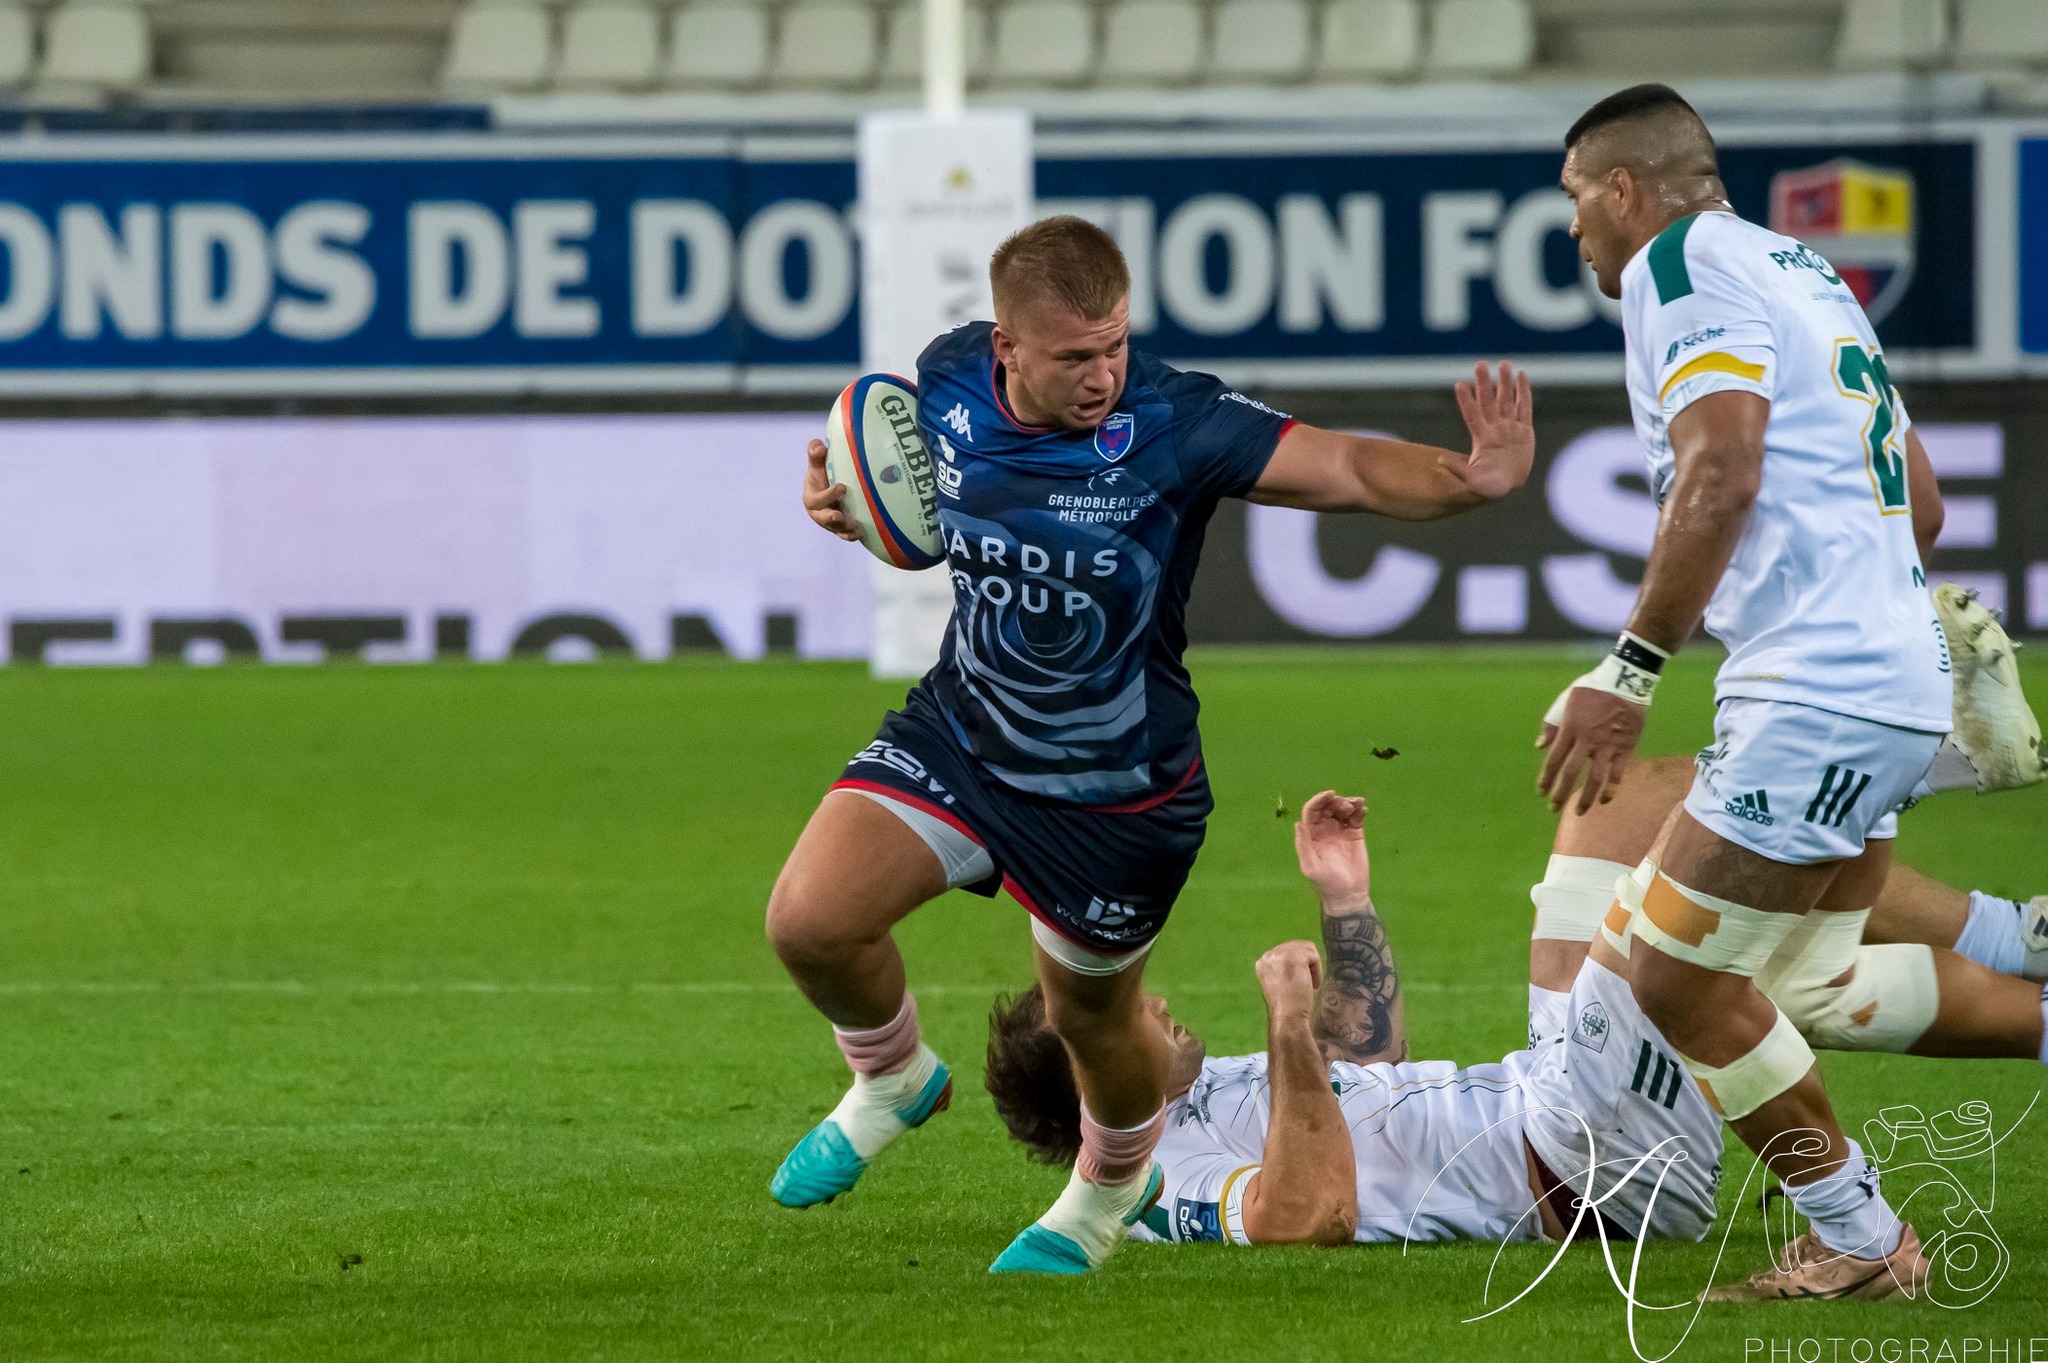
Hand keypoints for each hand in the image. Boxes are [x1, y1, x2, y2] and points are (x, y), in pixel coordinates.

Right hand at [803, 439, 861, 541]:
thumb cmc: (823, 473)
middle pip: (822, 518)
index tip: (841, 487)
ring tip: (855, 527)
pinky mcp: (840, 528)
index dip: (827, 495)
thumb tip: (819, 447)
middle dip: (831, 518)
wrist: (830, 485)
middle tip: (840, 515)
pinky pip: (845, 535)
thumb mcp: (818, 463)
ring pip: (835, 529)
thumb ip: (815, 452)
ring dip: (844, 529)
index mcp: (811, 497)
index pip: (815, 500)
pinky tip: (862, 532)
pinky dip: (852, 535)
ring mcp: (829, 522)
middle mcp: (819, 512)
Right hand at [1255, 940, 1321, 1015]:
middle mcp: (1269, 955)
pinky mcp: (1294, 957)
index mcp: (1263, 962)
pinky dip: (1318, 971)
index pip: (1286, 951)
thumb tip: (1301, 960)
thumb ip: (1283, 969)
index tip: (1298, 982)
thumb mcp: (1279, 984)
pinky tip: (1313, 985)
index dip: (1298, 965)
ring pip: (1307, 949)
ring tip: (1310, 984)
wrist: (1287, 1017)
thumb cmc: (1285, 1007)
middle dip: (1306, 964)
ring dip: (1313, 967)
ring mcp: (1281, 954)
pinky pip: (1314, 956)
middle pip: (1297, 947)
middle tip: (1307, 984)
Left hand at [1293, 791, 1369, 906]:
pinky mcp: (1355, 835)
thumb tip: (1298, 823)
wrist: (1348, 894)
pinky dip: (1359, 810)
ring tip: (1358, 804)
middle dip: (1336, 801)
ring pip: (1341, 810)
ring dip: (1349, 803)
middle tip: (1346, 805)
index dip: (1319, 800)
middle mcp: (1324, 830)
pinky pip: (1355, 818)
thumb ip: (1303, 845)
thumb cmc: (1327, 883)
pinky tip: (1363, 809)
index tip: (1331, 794)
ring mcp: (1340, 832)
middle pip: (1327, 808)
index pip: (1312, 811)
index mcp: (1311, 835)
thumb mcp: (1311, 867)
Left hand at [1447, 361, 1534, 500]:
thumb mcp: (1472, 481)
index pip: (1472, 414)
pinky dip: (1524, 392)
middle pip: (1489, 401)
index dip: (1467, 400)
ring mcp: (1509, 428)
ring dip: (1505, 383)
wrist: (1507, 487)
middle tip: (1480, 364)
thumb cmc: (1487, 487)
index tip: (1459, 384)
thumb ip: (1458, 469)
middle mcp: (1494, 429)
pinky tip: (1521, 376)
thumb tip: (1440, 460)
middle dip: (1484, 383)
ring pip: (1507, 400)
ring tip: (1503, 364)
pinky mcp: (1525, 431)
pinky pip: (1525, 408)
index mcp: (1482, 439)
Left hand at [1537, 687, 1645, 813]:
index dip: (1546, 779)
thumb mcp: (1567, 699)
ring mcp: (1608, 745)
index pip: (1554, 760)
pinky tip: (1605, 800)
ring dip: (1586, 798)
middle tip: (1553, 809)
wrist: (1627, 679)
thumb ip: (1552, 722)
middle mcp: (1587, 740)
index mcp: (1570, 728)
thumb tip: (1539, 746)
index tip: (1541, 793)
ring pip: (1595, 779)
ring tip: (1580, 812)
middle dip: (1560, 794)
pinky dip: (1611, 789)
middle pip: (1570, 773)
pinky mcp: (1626, 747)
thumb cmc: (1593, 688)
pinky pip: (1618, 773)